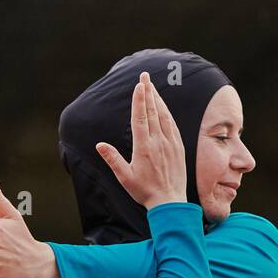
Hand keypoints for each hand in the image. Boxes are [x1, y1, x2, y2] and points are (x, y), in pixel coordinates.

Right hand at [95, 71, 186, 209]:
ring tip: (152, 86)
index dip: (139, 100)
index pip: (140, 118)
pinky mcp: (178, 148)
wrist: (170, 202)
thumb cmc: (144, 191)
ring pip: (164, 116)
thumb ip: (113, 159)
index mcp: (144, 147)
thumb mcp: (125, 177)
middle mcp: (158, 142)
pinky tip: (164, 107)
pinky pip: (173, 126)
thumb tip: (99, 145)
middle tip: (145, 75)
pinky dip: (167, 113)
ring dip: (158, 99)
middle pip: (153, 111)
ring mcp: (170, 144)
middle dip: (148, 92)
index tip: (138, 85)